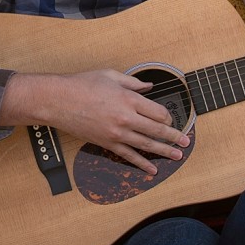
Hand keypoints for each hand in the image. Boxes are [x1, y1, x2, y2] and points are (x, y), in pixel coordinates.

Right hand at [0, 69, 189, 174]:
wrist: (58, 101)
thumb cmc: (82, 84)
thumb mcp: (110, 76)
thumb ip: (133, 82)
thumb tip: (148, 86)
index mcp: (129, 98)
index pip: (158, 111)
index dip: (168, 116)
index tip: (171, 118)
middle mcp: (126, 117)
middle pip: (157, 130)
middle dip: (174, 136)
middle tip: (186, 141)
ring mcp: (117, 133)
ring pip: (147, 145)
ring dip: (164, 151)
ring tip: (177, 155)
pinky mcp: (107, 143)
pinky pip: (128, 156)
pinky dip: (142, 164)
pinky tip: (152, 169)